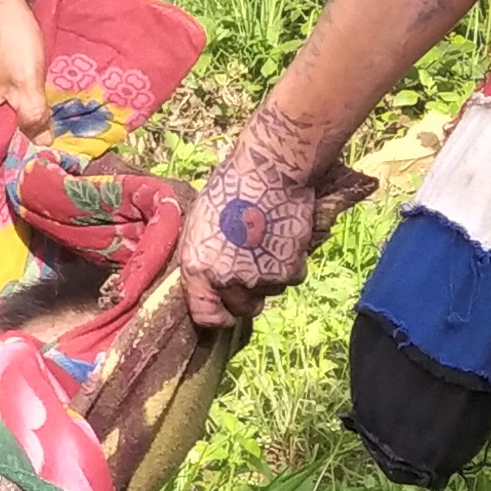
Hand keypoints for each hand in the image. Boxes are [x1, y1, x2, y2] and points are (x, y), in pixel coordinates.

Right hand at [0, 0, 49, 144]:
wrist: (0, 2)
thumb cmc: (11, 44)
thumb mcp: (27, 86)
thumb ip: (33, 118)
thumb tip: (42, 143)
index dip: (22, 150)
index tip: (45, 155)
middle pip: (5, 127)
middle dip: (29, 132)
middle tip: (58, 137)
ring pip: (10, 109)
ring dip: (31, 113)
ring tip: (56, 119)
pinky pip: (12, 93)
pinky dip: (28, 95)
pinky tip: (44, 93)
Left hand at [180, 101, 371, 329]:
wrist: (270, 172)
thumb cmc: (229, 189)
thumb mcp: (199, 223)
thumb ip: (201, 258)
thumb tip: (207, 278)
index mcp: (198, 269)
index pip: (207, 317)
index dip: (217, 318)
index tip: (224, 313)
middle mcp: (229, 280)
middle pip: (243, 309)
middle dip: (246, 297)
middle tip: (251, 271)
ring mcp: (261, 279)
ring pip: (269, 292)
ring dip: (269, 276)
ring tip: (266, 242)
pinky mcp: (290, 271)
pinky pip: (291, 278)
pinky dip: (289, 264)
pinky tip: (283, 239)